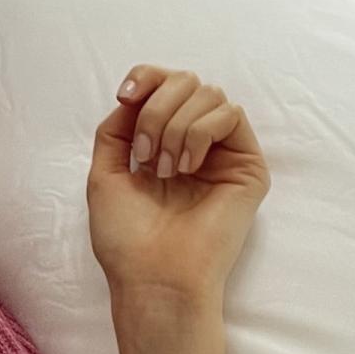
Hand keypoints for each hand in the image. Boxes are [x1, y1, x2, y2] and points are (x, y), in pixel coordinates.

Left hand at [87, 65, 270, 301]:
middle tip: (145, 155)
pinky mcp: (248, 167)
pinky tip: (188, 167)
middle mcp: (195, 145)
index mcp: (164, 144)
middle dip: (156, 109)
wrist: (153, 275)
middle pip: (186, 82)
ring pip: (209, 94)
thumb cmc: (127, 237)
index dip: (146, 78)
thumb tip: (137, 93)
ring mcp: (223, 155)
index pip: (165, 86)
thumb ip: (118, 128)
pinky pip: (231, 114)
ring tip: (165, 169)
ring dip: (175, 126)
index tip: (125, 95)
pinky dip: (200, 132)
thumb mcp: (105, 172)